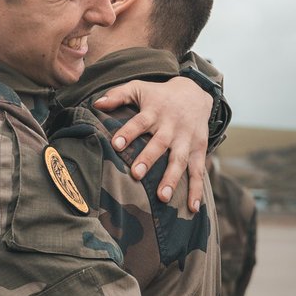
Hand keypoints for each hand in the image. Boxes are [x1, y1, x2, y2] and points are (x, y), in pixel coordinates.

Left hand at [94, 77, 210, 210]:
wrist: (195, 93)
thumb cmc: (159, 94)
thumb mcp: (139, 88)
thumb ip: (118, 95)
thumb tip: (96, 103)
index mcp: (154, 112)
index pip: (139, 122)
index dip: (128, 133)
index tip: (116, 145)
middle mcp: (171, 127)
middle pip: (159, 143)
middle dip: (149, 159)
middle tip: (136, 175)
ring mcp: (186, 140)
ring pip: (179, 160)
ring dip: (171, 179)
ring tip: (162, 197)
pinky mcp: (199, 149)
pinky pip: (198, 171)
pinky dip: (197, 189)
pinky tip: (193, 208)